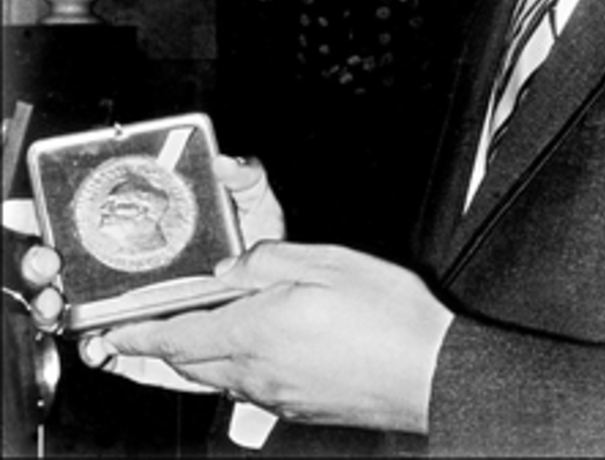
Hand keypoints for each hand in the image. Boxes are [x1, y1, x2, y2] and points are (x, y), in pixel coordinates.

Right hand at [14, 152, 285, 390]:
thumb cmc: (255, 247)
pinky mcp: (143, 346)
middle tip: (48, 260)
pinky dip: (96, 351)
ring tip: (58, 301)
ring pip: (70, 311)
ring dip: (53, 307)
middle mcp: (124, 267)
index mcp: (140, 227)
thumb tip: (225, 162)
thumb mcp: (253, 203)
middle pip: (62, 265)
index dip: (48, 214)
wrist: (274, 301)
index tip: (31, 210)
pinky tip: (101, 343)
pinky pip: (109, 353)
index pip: (82, 217)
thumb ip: (243, 177)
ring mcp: (128, 307)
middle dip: (41, 263)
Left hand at [98, 241, 453, 432]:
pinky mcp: (298, 405)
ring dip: (191, 362)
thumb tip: (235, 266)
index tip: (115, 335)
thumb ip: (271, 260)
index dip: (142, 337)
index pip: (181, 337)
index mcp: (259, 330)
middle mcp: (260, 371)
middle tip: (133, 342)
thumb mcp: (329, 263)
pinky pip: (246, 389)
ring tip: (180, 346)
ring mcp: (278, 394)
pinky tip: (242, 356)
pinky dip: (227, 371)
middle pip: (191, 366)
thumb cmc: (388, 318)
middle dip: (158, 353)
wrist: (430, 373)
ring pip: (217, 380)